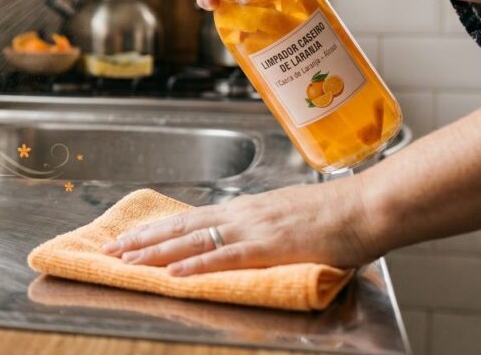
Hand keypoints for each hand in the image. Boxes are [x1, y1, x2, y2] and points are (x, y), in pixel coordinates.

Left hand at [102, 179, 380, 275]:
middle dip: (143, 239)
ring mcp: (253, 229)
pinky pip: (224, 258)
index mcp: (247, 209)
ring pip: (193, 241)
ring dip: (156, 252)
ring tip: (126, 260)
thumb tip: (255, 242)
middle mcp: (242, 214)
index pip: (192, 219)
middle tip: (112, 248)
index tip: (133, 237)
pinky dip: (194, 266)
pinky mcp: (269, 246)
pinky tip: (172, 274)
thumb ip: (268, 230)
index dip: (159, 229)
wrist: (367, 206)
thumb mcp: (292, 218)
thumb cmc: (339, 214)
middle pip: (181, 227)